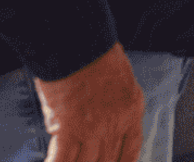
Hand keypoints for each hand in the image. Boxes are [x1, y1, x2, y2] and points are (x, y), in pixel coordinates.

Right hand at [33, 43, 143, 161]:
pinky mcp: (68, 129)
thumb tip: (98, 118)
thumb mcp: (118, 78)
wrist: (79, 42)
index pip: (131, 150)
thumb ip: (113, 103)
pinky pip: (62, 160)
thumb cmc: (94, 52)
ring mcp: (93, 129)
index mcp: (131, 109)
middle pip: (107, 161)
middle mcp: (116, 124)